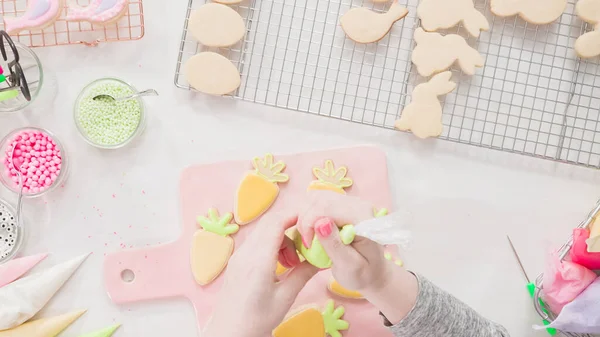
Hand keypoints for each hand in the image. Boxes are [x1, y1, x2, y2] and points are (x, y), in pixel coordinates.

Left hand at [203, 212, 317, 336]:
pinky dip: (271, 246)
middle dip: (290, 227)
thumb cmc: (255, 320)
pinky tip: (279, 265)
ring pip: (262, 232)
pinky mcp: (236, 262)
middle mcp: (245, 253)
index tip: (311, 221)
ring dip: (281, 238)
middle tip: (305, 244)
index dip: (294, 216)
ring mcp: (238, 256)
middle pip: (269, 223)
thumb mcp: (284, 298)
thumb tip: (321, 259)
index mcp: (258, 260)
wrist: (228, 334)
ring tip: (292, 262)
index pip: (276, 222)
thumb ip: (302, 274)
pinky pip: (256, 243)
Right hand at [296, 192, 418, 323]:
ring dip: (304, 215)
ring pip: (315, 198)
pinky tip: (309, 230)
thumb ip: (335, 245)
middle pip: (319, 200)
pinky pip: (317, 201)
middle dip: (305, 220)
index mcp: (363, 217)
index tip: (308, 244)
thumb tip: (320, 222)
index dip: (310, 222)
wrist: (373, 272)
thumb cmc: (363, 273)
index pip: (327, 207)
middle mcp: (357, 204)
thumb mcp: (349, 266)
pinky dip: (307, 214)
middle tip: (306, 242)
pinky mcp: (340, 205)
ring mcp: (348, 202)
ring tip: (307, 236)